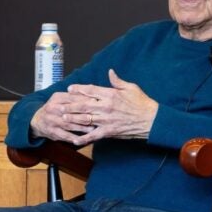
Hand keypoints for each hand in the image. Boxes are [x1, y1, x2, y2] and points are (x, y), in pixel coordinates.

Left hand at [30, 69, 157, 146]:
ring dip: (72, 119)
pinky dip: (83, 138)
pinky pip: (93, 135)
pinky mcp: (109, 132)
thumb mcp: (131, 88)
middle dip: (70, 105)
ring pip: (85, 119)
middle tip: (59, 105)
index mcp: (111, 94)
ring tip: (63, 118)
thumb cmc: (143, 103)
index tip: (70, 89)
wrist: (152, 120)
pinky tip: (74, 140)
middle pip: (83, 105)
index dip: (78, 89)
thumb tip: (110, 72)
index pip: (90, 90)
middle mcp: (106, 107)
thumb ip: (118, 81)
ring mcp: (106, 120)